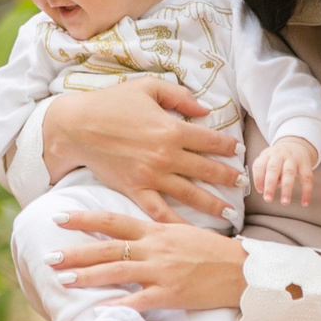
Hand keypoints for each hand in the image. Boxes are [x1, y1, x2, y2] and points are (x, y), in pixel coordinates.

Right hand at [40, 82, 242, 221]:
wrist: (76, 127)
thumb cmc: (111, 103)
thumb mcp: (147, 87)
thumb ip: (179, 96)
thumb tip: (204, 109)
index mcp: (172, 129)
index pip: (210, 140)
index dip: (228, 146)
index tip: (239, 151)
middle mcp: (166, 155)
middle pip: (207, 170)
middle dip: (228, 178)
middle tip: (243, 184)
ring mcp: (151, 176)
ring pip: (190, 195)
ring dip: (213, 205)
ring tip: (229, 212)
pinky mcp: (135, 191)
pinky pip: (160, 212)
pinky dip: (176, 223)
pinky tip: (190, 232)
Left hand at [40, 207, 249, 313]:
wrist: (242, 270)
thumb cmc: (213, 250)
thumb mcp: (182, 231)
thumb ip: (156, 231)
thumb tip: (132, 231)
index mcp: (156, 230)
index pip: (112, 221)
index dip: (83, 219)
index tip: (59, 218)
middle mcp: (155, 247)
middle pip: (107, 248)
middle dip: (75, 251)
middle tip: (49, 255)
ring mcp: (162, 271)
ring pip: (117, 272)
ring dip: (88, 276)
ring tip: (63, 279)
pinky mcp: (171, 294)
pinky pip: (139, 301)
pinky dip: (118, 306)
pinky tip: (98, 311)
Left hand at [251, 137, 318, 205]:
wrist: (296, 144)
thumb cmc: (278, 159)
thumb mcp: (268, 161)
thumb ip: (265, 175)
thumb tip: (266, 189)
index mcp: (267, 155)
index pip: (259, 165)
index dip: (258, 179)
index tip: (260, 191)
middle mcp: (280, 155)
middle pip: (273, 169)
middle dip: (270, 185)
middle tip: (268, 199)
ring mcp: (293, 159)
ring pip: (289, 173)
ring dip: (287, 189)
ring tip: (284, 202)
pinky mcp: (306, 164)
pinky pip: (307, 178)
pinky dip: (306, 191)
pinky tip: (305, 202)